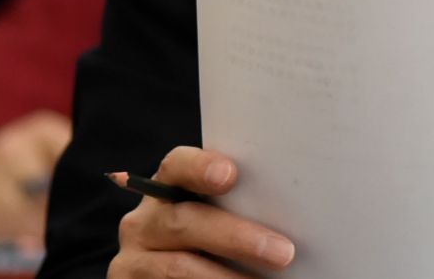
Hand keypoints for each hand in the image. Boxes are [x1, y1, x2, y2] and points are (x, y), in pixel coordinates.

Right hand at [110, 146, 296, 277]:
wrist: (171, 277)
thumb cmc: (213, 243)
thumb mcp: (219, 220)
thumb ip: (240, 209)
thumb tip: (299, 216)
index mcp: (168, 189)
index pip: (178, 166)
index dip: (201, 167)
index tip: (230, 175)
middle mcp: (144, 222)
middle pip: (187, 222)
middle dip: (237, 238)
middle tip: (283, 253)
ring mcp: (134, 259)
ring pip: (180, 268)